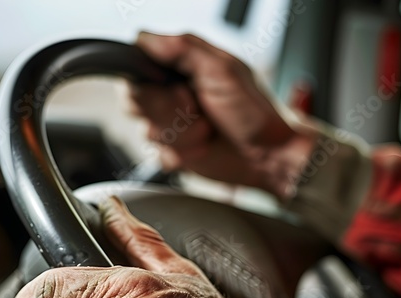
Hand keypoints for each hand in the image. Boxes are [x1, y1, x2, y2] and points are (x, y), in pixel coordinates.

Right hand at [128, 32, 316, 199]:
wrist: (266, 155)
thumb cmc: (254, 112)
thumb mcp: (222, 70)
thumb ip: (183, 49)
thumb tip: (146, 39)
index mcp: (179, 66)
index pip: (136, 64)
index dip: (148, 81)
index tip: (177, 89)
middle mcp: (170, 93)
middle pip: (134, 100)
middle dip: (167, 111)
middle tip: (196, 110)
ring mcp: (170, 123)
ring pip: (147, 131)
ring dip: (182, 135)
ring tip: (207, 131)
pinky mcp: (172, 149)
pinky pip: (159, 155)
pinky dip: (182, 154)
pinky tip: (203, 148)